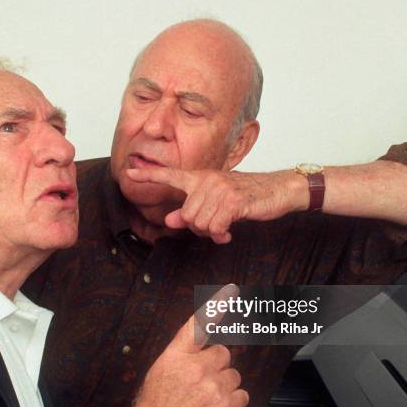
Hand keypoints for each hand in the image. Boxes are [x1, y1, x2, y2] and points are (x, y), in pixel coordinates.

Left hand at [127, 167, 306, 242]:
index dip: (148, 176)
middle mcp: (207, 181)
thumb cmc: (245, 196)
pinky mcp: (233, 201)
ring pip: (199, 224)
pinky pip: (215, 227)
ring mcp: (220, 190)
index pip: (170, 175)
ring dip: (211, 232)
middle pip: (187, 216)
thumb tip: (168, 221)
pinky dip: (221, 234)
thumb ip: (191, 211)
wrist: (277, 190)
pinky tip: (229, 232)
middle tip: (214, 227)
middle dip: (198, 228)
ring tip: (223, 228)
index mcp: (201, 178)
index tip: (129, 172)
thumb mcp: (216, 202)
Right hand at [130, 284, 248, 406]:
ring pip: (233, 376)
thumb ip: (181, 358)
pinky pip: (241, 395)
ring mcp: (214, 387)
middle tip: (203, 383)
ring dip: (224, 386)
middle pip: (223, 354)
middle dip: (216, 366)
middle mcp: (197, 367)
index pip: (199, 324)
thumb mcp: (158, 373)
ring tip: (207, 401)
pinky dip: (233, 402)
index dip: (217, 305)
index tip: (231, 290)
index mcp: (176, 356)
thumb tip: (198, 353)